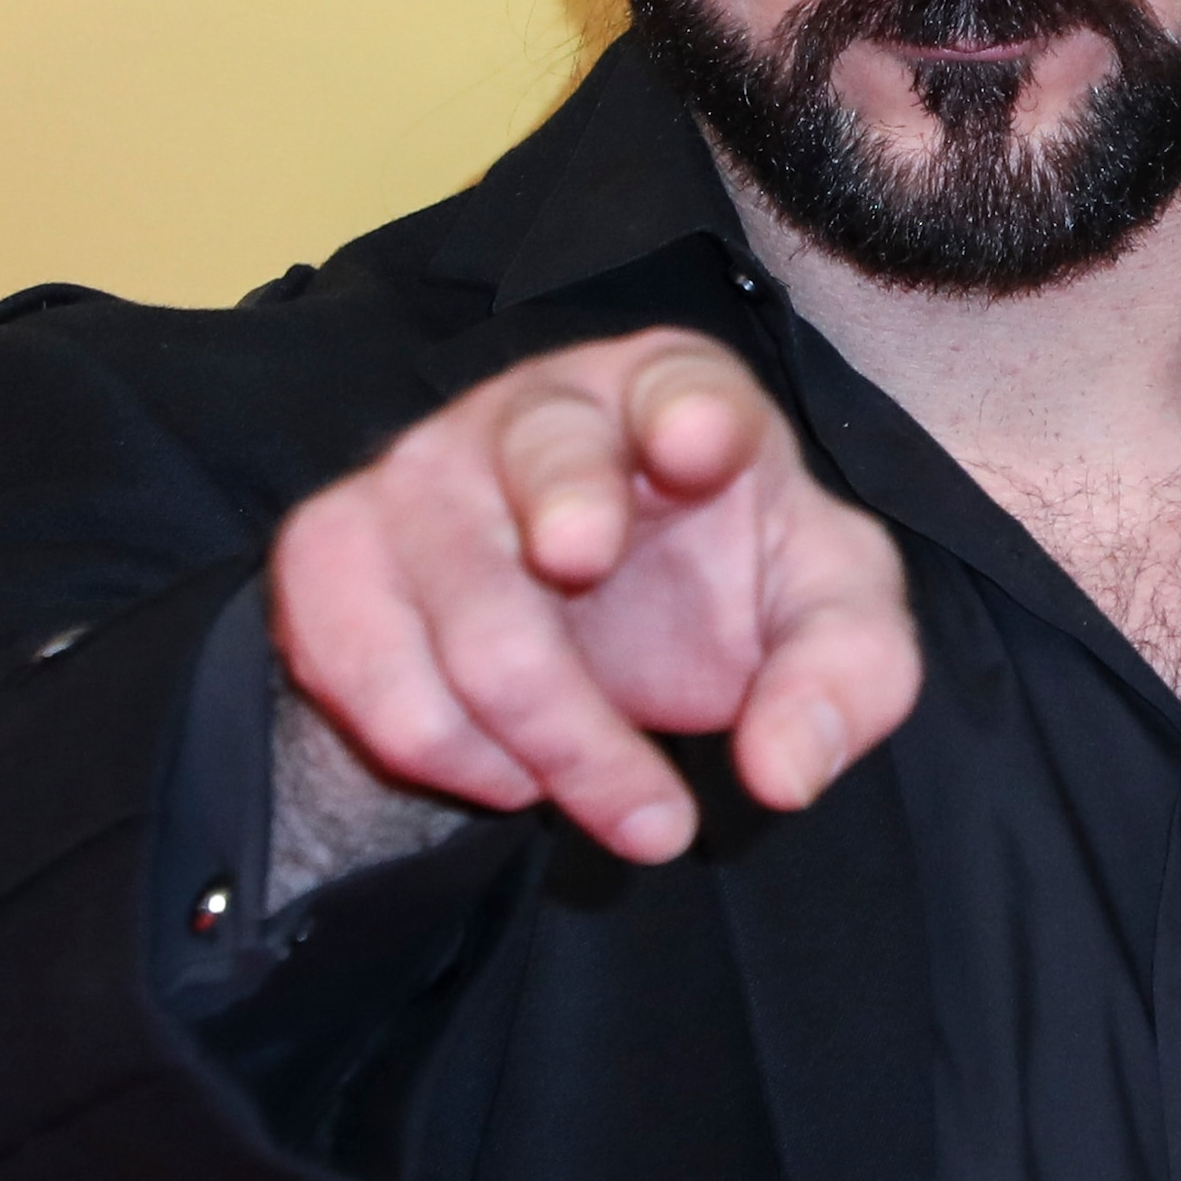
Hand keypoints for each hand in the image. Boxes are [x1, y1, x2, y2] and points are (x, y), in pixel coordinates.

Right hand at [266, 329, 919, 864]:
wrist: (575, 621)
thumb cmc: (717, 584)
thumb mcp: (824, 619)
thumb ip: (849, 678)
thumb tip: (788, 772)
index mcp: (668, 390)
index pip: (676, 381)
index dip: (685, 411)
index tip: (700, 447)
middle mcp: (532, 407)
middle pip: (545, 500)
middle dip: (587, 633)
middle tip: (634, 765)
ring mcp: (416, 471)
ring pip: (467, 633)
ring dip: (556, 759)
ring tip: (625, 798)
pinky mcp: (331, 546)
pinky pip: (369, 679)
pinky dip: (453, 758)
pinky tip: (510, 764)